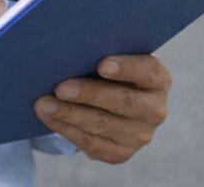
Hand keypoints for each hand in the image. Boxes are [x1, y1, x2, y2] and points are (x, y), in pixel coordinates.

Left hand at [34, 55, 171, 163]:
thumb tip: (70, 50)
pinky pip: (91, 143)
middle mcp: (155, 109)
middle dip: (89, 94)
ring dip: (70, 114)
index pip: (149, 72)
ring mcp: (139, 135)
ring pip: (102, 125)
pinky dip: (67, 129)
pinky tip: (49, 118)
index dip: (127, 68)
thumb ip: (103, 53)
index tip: (102, 64)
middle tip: (61, 87)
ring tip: (44, 104)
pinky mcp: (121, 153)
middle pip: (122, 101)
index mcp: (159, 79)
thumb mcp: (116, 58)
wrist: (113, 102)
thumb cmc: (109, 70)